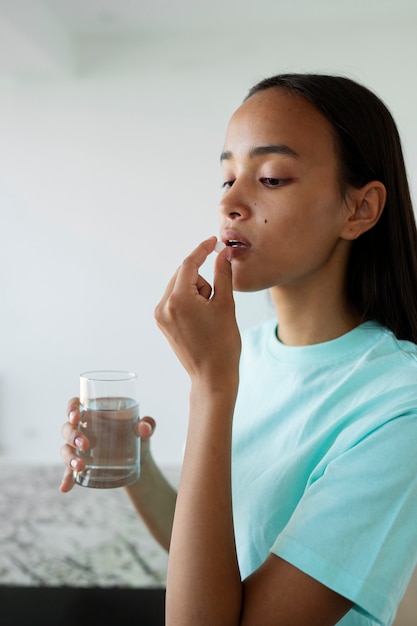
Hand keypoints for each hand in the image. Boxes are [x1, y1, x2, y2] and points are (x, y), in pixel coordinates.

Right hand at [59, 397, 155, 492]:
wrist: (140, 459)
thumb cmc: (138, 434)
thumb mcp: (144, 429)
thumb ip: (148, 424)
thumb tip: (145, 428)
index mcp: (94, 412)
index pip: (75, 405)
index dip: (71, 409)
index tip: (76, 416)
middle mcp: (83, 428)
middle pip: (67, 428)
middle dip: (72, 436)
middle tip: (85, 444)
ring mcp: (79, 448)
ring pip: (66, 449)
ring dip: (69, 458)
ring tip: (80, 466)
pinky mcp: (82, 465)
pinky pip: (69, 472)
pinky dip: (66, 479)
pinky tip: (65, 488)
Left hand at [154, 237, 240, 388]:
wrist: (212, 376)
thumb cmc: (223, 344)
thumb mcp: (226, 305)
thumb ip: (223, 274)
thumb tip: (223, 254)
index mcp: (178, 300)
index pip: (189, 264)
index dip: (202, 250)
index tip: (214, 242)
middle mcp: (163, 306)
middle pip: (183, 274)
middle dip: (202, 279)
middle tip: (217, 299)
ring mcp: (160, 315)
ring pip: (180, 286)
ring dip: (197, 291)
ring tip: (209, 315)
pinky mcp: (162, 323)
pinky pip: (176, 299)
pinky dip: (189, 300)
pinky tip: (201, 317)